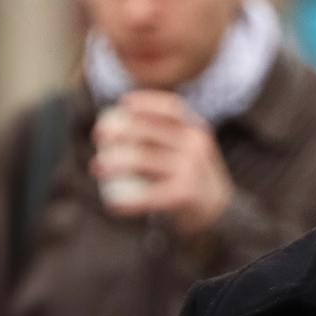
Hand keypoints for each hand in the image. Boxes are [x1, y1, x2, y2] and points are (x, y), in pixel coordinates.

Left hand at [92, 92, 234, 236]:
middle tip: (97, 136)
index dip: (146, 102)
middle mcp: (195, 144)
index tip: (122, 103)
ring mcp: (190, 168)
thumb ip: (165, 137)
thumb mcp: (188, 150)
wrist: (220, 213)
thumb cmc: (190, 178)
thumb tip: (121, 123)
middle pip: (149, 131)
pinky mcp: (184, 194)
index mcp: (196, 129)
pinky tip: (112, 205)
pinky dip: (127, 201)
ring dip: (113, 162)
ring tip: (95, 166)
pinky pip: (148, 195)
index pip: (171, 107)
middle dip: (119, 131)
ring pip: (142, 160)